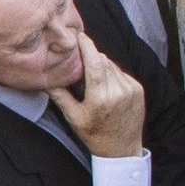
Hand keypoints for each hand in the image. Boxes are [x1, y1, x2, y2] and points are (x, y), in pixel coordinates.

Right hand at [50, 34, 145, 155]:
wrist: (121, 149)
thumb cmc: (95, 135)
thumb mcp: (74, 117)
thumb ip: (60, 96)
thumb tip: (46, 79)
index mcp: (101, 98)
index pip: (95, 63)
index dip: (87, 47)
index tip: (80, 36)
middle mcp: (118, 91)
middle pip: (103, 62)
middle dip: (92, 57)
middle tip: (80, 55)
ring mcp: (131, 89)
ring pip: (113, 66)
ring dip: (102, 65)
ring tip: (91, 74)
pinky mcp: (138, 89)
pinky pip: (122, 73)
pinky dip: (112, 73)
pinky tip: (105, 83)